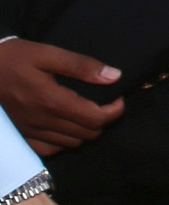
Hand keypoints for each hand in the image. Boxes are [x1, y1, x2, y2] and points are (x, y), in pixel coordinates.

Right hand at [0, 41, 122, 154]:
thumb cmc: (16, 58)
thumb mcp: (48, 54)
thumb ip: (82, 66)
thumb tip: (114, 76)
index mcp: (52, 101)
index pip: (95, 119)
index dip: (114, 111)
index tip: (118, 98)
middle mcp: (42, 121)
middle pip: (87, 134)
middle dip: (102, 120)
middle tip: (104, 103)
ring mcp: (30, 131)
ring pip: (71, 144)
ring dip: (85, 131)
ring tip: (87, 112)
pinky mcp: (21, 135)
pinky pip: (49, 150)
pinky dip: (63, 142)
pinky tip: (65, 126)